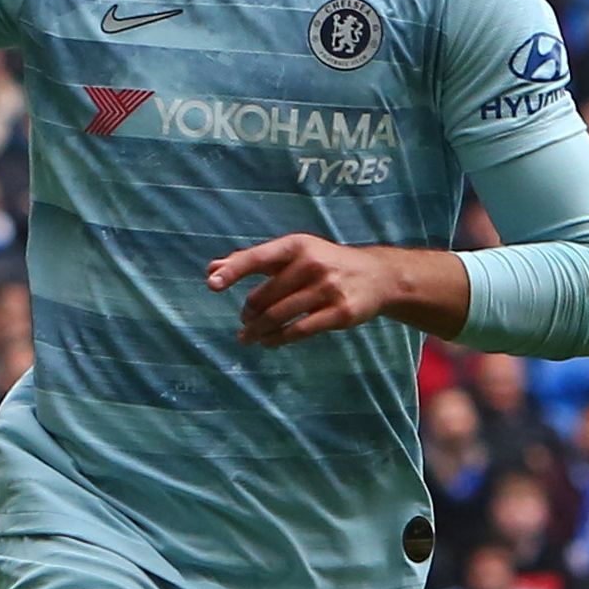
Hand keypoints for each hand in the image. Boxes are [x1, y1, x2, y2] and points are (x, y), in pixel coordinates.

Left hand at [208, 233, 415, 345]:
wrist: (377, 276)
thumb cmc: (324, 263)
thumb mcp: (292, 254)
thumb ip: (252, 261)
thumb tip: (211, 269)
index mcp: (297, 245)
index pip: (258, 258)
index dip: (233, 271)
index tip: (212, 284)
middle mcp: (312, 264)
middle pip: (265, 296)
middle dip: (248, 313)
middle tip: (244, 322)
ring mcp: (328, 289)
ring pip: (279, 316)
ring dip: (258, 331)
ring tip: (248, 337)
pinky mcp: (340, 313)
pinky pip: (299, 331)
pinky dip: (278, 340)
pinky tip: (268, 342)